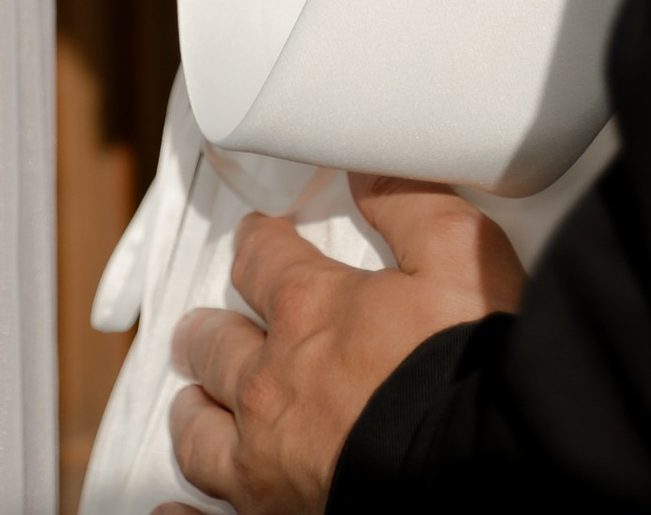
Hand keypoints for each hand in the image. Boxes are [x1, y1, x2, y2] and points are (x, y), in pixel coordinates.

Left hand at [161, 183, 525, 514]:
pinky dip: (182, 513)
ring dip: (194, 412)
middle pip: (216, 346)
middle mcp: (270, 384)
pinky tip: (170, 508)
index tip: (257, 240)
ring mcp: (264, 464)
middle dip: (210, 331)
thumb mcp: (458, 254)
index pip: (259, 258)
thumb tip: (367, 169)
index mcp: (308, 309)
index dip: (257, 243)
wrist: (481, 468)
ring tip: (193, 402)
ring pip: (200, 434)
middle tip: (205, 329)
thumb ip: (409, 202)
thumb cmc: (470, 364)